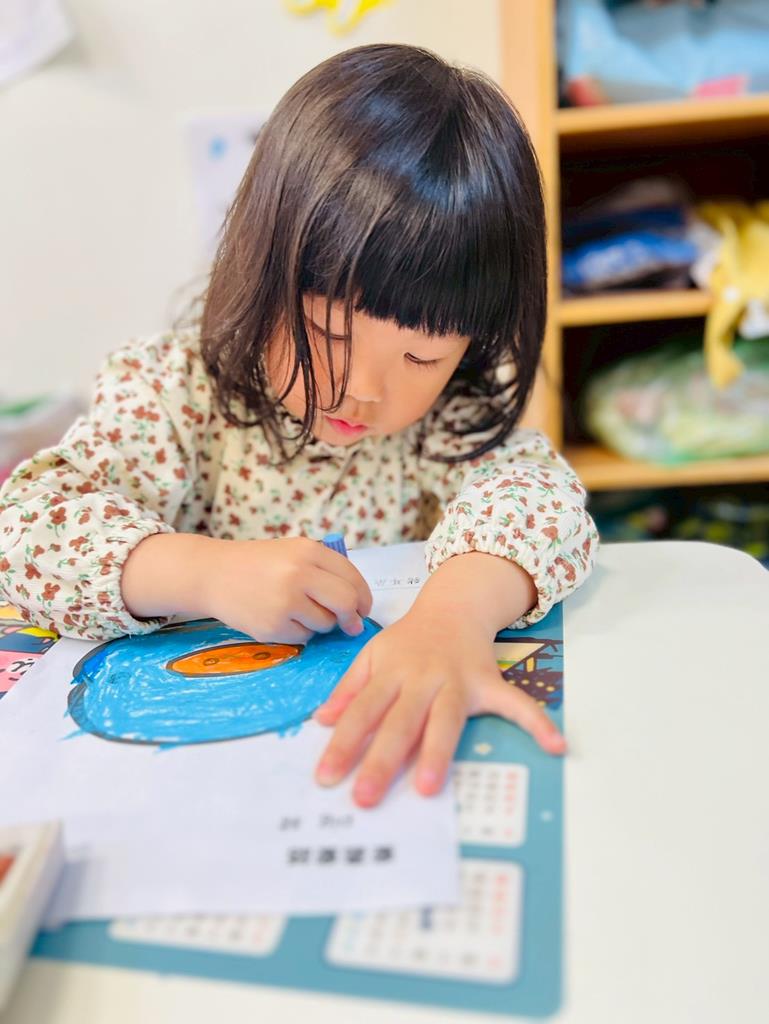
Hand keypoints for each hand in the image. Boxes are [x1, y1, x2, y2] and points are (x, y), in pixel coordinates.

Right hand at [122, 533, 371, 642]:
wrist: (213, 574)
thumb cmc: (260, 564)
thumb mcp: (294, 552)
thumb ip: (327, 573)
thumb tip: (358, 609)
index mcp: (308, 551)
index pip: (352, 578)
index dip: (364, 598)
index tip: (363, 608)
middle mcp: (298, 574)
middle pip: (346, 603)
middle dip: (352, 616)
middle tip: (349, 623)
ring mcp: (285, 602)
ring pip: (325, 624)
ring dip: (321, 623)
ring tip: (297, 609)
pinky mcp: (272, 627)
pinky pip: (304, 637)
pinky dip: (299, 632)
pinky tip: (280, 617)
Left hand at [314, 553, 565, 807]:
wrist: (453, 607)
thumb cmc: (408, 641)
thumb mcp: (371, 655)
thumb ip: (348, 689)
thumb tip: (321, 722)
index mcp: (390, 672)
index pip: (362, 712)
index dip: (344, 744)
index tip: (327, 777)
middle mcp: (421, 678)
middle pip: (399, 722)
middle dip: (381, 760)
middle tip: (364, 797)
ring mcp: (457, 681)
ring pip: (445, 720)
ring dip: (436, 752)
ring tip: (427, 788)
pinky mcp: (489, 683)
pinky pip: (515, 703)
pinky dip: (537, 722)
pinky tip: (556, 745)